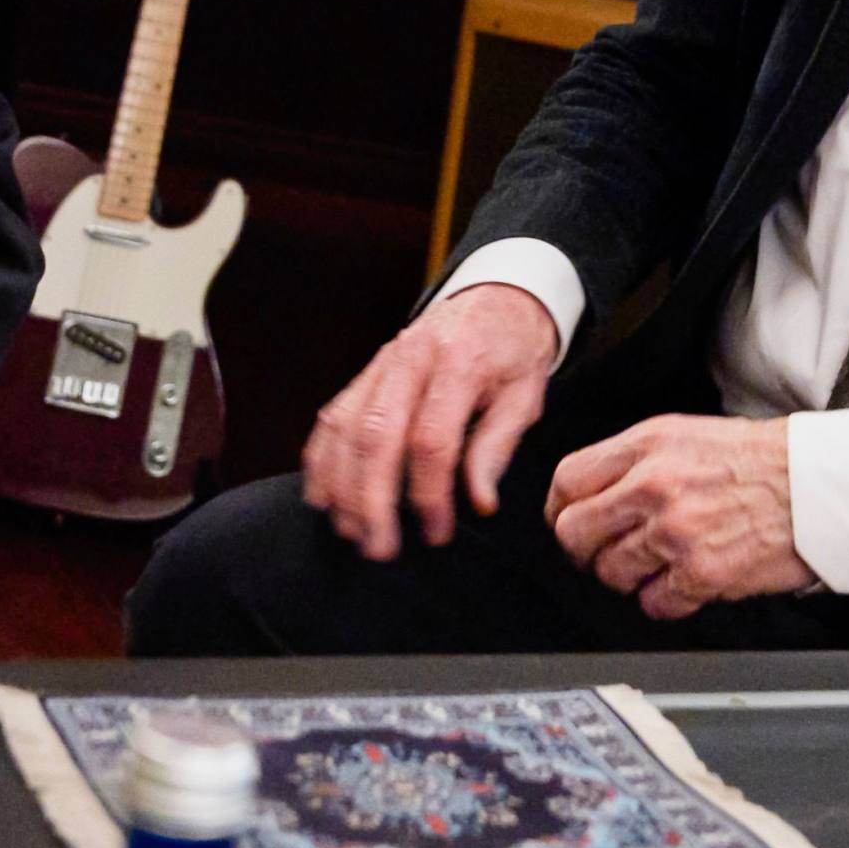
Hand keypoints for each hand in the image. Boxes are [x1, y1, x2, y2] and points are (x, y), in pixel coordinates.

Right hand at [299, 282, 559, 560]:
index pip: (431, 438)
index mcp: (457, 363)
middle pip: (375, 436)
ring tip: (351, 532)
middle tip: (379, 548)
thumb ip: (498, 446)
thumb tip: (479, 502)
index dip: (429, 493)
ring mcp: (380, 364)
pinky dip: (322, 460)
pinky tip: (323, 497)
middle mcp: (409, 359)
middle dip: (372, 500)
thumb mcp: (526, 396)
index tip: (435, 533)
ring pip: (344, 428)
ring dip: (342, 487)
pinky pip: (332, 417)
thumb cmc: (514, 354)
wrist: (495, 300)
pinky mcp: (364, 374)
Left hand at [544, 415, 816, 620]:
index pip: (569, 480)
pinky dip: (664, 601)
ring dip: (627, 577)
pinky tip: (684, 582)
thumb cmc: (761, 461)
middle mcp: (655, 485)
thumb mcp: (687, 434)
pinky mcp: (702, 572)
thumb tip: (591, 493)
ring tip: (656, 566)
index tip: (568, 521)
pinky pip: (653, 603)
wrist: (818, 485)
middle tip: (603, 553)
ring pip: (610, 572)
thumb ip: (635, 460)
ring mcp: (677, 531)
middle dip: (583, 550)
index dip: (561, 509)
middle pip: (574, 531)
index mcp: (648, 444)